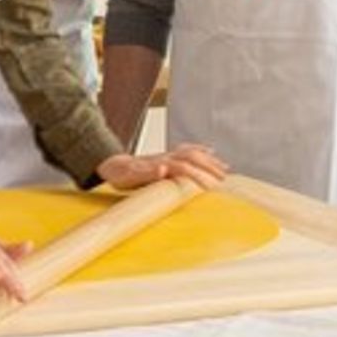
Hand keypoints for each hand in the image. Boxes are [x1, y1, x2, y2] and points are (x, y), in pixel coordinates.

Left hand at [96, 143, 227, 190]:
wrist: (112, 166)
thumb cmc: (121, 175)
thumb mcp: (129, 177)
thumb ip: (146, 172)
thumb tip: (163, 168)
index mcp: (160, 163)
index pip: (185, 168)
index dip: (198, 176)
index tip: (211, 187)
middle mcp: (166, 156)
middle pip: (193, 158)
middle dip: (210, 167)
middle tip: (224, 180)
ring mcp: (167, 155)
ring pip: (192, 153)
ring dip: (209, 160)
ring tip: (225, 168)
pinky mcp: (167, 156)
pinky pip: (187, 149)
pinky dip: (200, 149)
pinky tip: (210, 151)